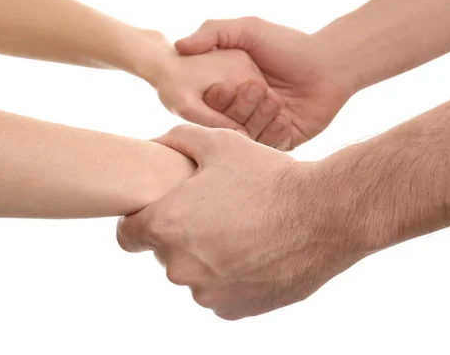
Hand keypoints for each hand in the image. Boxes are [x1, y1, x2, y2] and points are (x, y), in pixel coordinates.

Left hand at [116, 125, 364, 319]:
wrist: (323, 214)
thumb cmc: (270, 177)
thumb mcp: (220, 143)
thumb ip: (177, 140)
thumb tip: (154, 144)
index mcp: (166, 226)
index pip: (126, 235)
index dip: (138, 223)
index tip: (155, 215)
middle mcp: (179, 266)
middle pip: (165, 254)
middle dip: (182, 236)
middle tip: (215, 214)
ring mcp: (207, 292)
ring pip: (194, 275)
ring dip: (207, 259)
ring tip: (241, 233)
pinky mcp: (235, 309)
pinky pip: (220, 293)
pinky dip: (231, 278)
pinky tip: (255, 254)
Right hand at [175, 17, 354, 149]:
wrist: (331, 64)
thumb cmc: (290, 45)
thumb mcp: (248, 29)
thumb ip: (212, 32)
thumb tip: (178, 46)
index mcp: (233, 88)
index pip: (211, 104)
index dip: (217, 98)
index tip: (225, 85)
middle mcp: (246, 110)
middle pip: (227, 123)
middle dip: (241, 107)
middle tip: (259, 87)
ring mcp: (265, 127)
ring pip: (247, 138)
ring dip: (259, 118)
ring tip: (277, 100)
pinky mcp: (284, 141)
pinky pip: (269, 150)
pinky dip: (274, 133)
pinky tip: (286, 116)